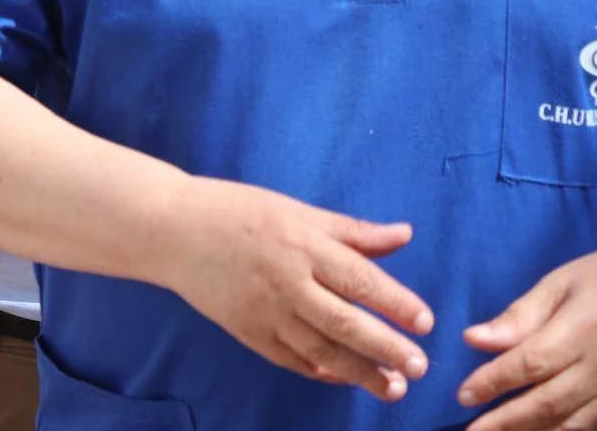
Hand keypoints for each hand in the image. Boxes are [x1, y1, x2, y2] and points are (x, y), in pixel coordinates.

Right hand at [156, 176, 433, 401]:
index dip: (394, 302)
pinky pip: (289, 358)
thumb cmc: (236, 211)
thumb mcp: (294, 210)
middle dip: (385, 347)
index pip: (357, 278)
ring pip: (320, 349)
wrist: (171, 230)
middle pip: (343, 321)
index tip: (426, 322)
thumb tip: (404, 234)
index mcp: (300, 244)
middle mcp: (284, 281)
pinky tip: (344, 378)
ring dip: (359, 372)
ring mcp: (263, 310)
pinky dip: (319, 372)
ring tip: (393, 387)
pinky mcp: (246, 330)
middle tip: (420, 366)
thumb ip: (350, 230)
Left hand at [458, 236, 596, 428]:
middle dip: (506, 422)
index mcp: (580, 332)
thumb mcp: (560, 284)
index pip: (529, 365)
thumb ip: (519, 316)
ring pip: (572, 426)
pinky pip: (596, 430)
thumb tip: (472, 339)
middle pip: (548, 404)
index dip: (493, 383)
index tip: (463, 395)